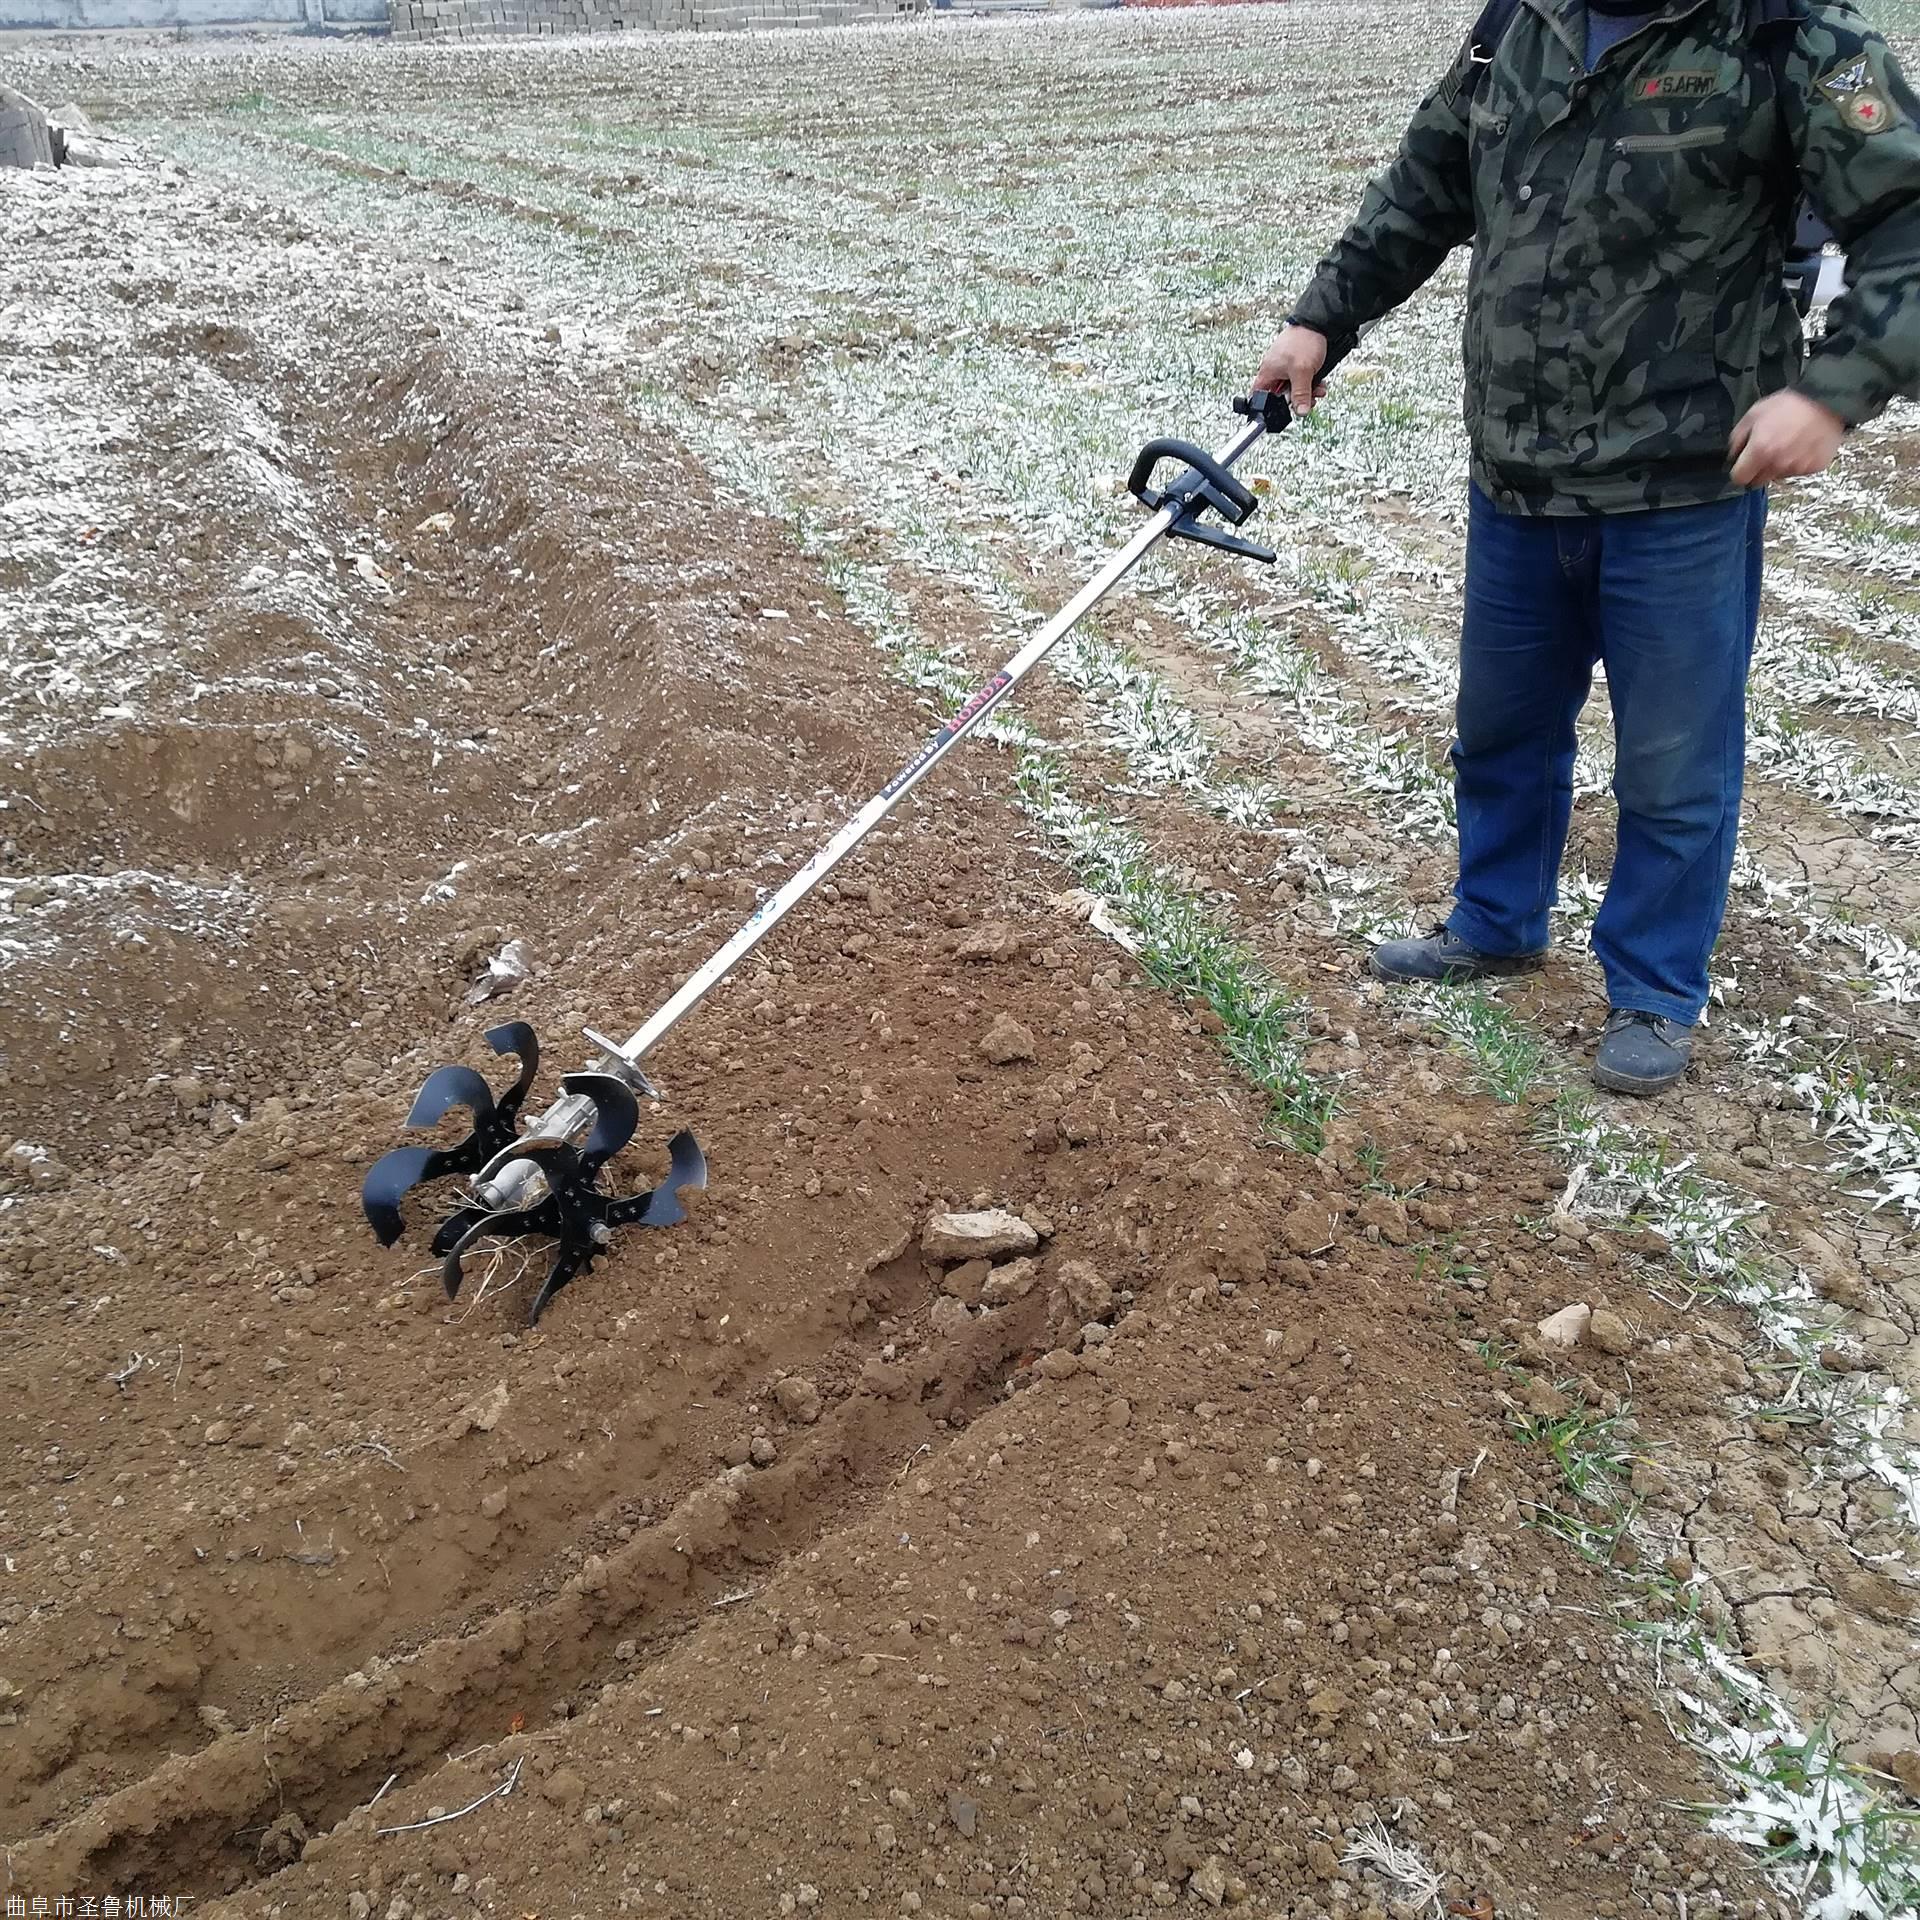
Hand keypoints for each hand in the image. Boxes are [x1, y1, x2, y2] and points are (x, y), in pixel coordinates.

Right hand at [1253, 324, 1329, 416]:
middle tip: (1307, 401)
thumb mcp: (1302, 372)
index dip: (1266, 408)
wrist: (1318, 322)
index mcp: (1267, 372)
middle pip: (1280, 395)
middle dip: (1296, 399)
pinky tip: (1319, 382)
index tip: (1279, 413)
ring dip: (1307, 392)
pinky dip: (1311, 383)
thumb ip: (1300, 394)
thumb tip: (1300, 412)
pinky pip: (1302, 379)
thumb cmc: (1303, 341)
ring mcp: (1285, 366)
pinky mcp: (1296, 362)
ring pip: (1293, 388)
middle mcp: (1274, 370)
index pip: (1258, 397)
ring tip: (1317, 390)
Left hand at [1728, 390, 1845, 487]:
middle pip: (1758, 481)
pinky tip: (1801, 446)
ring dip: (1777, 467)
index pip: (1739, 478)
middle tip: (1766, 452)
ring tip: (1786, 445)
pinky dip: (1797, 463)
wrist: (1828, 400)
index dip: (1740, 470)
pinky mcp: (1814, 467)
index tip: (1744, 463)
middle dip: (1757, 470)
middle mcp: (1777, 464)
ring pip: (1778, 477)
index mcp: (1760, 451)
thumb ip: (1737, 438)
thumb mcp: (1754, 413)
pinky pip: (1798, 471)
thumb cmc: (1789, 404)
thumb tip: (1733, 455)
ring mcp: (1797, 467)